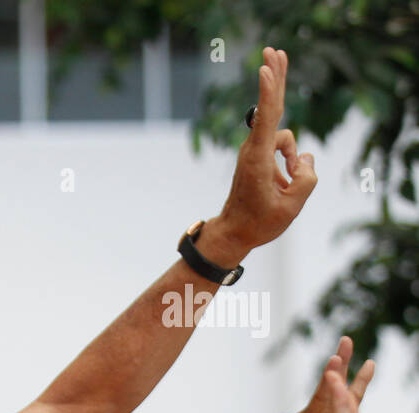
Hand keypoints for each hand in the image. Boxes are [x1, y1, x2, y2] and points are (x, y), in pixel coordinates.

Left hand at [208, 48, 316, 259]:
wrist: (235, 232)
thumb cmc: (260, 222)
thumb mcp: (291, 206)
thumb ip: (306, 179)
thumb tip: (305, 159)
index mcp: (258, 160)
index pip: (266, 120)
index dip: (268, 93)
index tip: (265, 70)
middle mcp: (254, 150)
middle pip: (270, 107)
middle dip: (274, 78)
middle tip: (274, 50)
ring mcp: (255, 151)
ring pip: (287, 141)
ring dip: (292, 161)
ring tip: (282, 187)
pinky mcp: (259, 155)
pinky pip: (284, 149)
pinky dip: (291, 162)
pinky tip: (284, 182)